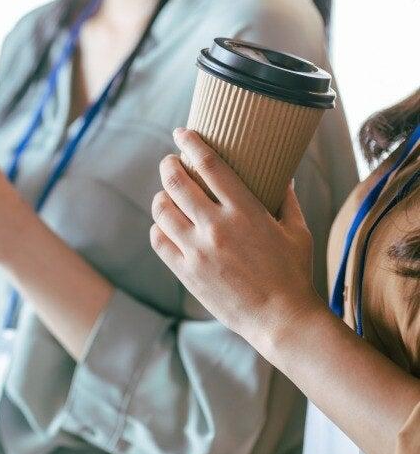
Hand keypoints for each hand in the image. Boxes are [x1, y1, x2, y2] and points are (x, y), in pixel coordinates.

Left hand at [150, 128, 319, 342]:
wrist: (281, 319)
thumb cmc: (293, 273)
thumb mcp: (297, 231)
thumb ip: (286, 199)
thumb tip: (283, 173)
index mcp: (245, 211)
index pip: (210, 165)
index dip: (191, 144)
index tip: (182, 133)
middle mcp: (216, 227)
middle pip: (177, 182)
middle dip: (168, 165)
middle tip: (170, 162)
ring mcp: (197, 251)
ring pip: (162, 210)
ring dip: (160, 196)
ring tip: (166, 194)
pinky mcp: (186, 272)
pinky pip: (158, 240)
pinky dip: (158, 228)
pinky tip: (164, 225)